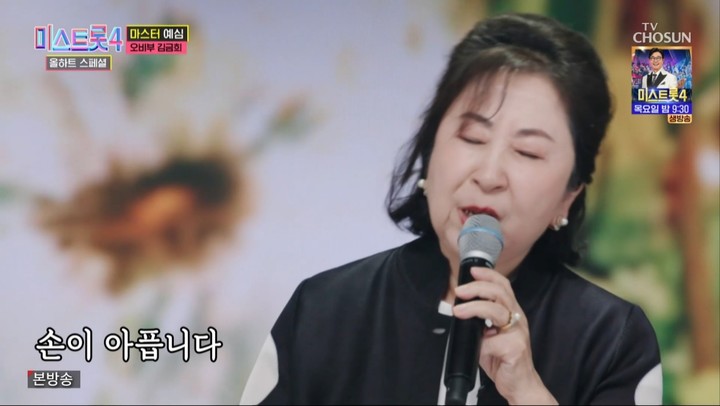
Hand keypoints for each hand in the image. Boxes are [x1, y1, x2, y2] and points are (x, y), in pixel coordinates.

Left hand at [453, 267, 556, 404]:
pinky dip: (481, 345)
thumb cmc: (503, 359)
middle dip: (477, 288)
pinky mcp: (515, 349)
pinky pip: (493, 342)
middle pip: (499, 293)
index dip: (489, 275)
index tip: (473, 271)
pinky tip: (478, 349)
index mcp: (511, 312)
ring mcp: (518, 333)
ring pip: (496, 311)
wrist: (519, 384)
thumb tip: (460, 310)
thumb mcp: (489, 336)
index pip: (503, 286)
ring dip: (475, 308)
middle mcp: (517, 319)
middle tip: (460, 291)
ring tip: (459, 311)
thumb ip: (479, 322)